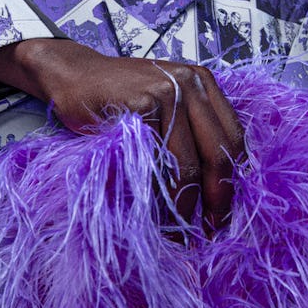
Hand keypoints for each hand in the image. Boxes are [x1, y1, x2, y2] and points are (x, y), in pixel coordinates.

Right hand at [0, 38, 244, 229]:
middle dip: (218, 199)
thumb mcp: (164, 106)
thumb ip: (191, 131)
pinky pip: (158, 160)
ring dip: (186, 203)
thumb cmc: (117, 97)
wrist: (72, 76)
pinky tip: (155, 212)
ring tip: (180, 230)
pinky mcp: (143, 105)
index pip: (235, 139)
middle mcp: (192, 84)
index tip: (225, 212)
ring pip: (189, 163)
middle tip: (211, 231)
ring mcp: (169, 92)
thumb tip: (219, 185)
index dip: (235, 180)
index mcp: (204, 84)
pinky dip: (159, 192)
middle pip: (220, 152)